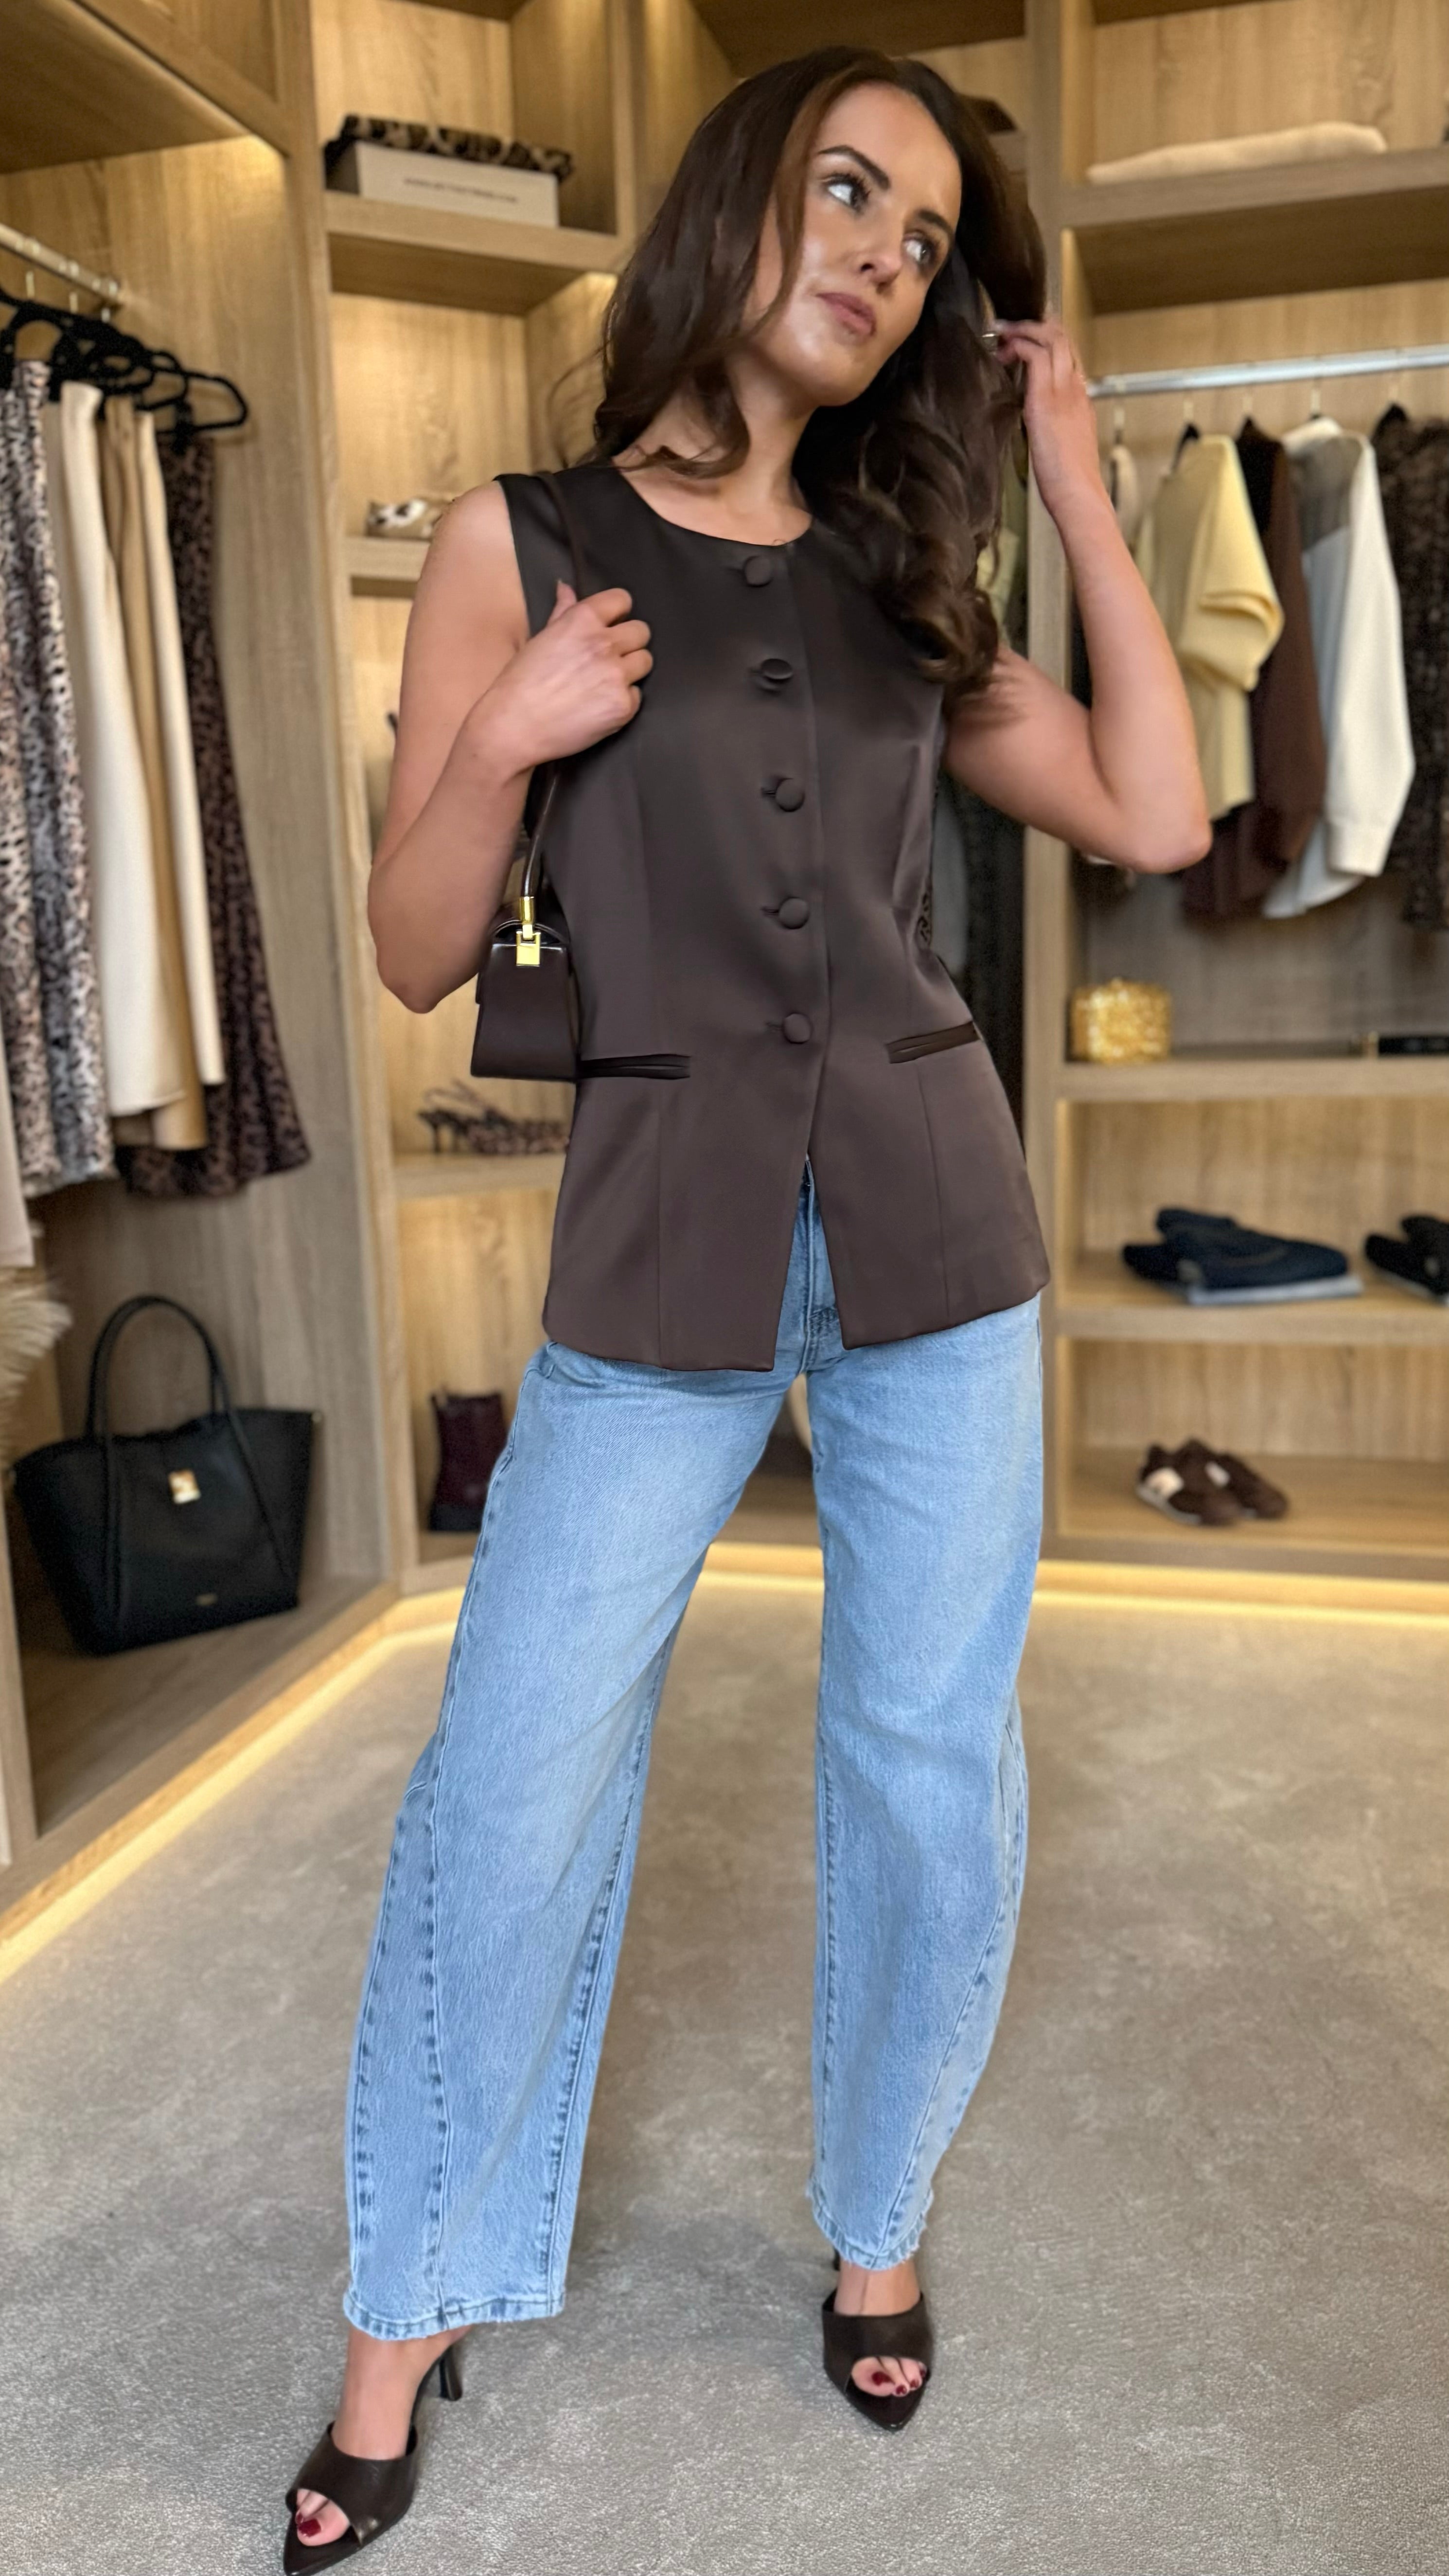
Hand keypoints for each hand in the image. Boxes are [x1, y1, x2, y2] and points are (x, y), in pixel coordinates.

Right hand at [473, 579, 652, 771]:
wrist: (515, 726)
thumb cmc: (521, 683)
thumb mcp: (540, 639)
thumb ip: (563, 612)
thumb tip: (566, 587)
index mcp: (583, 619)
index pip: (622, 600)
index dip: (617, 613)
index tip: (610, 625)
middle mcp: (604, 643)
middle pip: (641, 631)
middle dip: (628, 642)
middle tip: (608, 658)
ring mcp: (617, 675)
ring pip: (645, 661)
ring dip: (630, 669)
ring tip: (605, 682)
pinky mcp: (623, 706)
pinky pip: (636, 695)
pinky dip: (622, 700)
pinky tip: (599, 706)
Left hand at [992, 315, 1105, 528]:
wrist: (1078, 494)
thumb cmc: (1068, 481)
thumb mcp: (1064, 446)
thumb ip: (1054, 427)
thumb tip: (1039, 425)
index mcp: (1081, 400)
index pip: (1069, 356)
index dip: (1048, 340)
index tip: (1026, 340)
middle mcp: (1075, 388)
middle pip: (1063, 338)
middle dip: (1034, 326)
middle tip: (1009, 327)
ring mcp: (1063, 391)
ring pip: (1051, 339)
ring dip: (1023, 329)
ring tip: (1001, 332)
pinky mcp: (1045, 399)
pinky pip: (1035, 355)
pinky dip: (1018, 345)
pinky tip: (1004, 350)